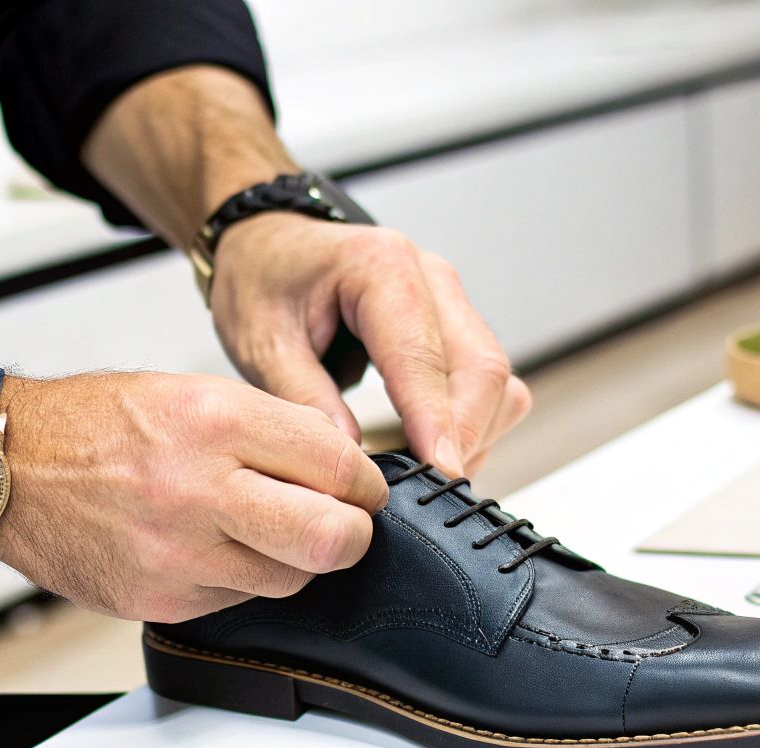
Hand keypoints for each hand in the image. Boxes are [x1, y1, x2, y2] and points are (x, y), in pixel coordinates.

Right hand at [0, 372, 387, 621]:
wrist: (5, 471)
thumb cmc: (89, 426)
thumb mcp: (186, 391)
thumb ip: (268, 426)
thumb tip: (338, 463)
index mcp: (214, 421)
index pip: (338, 463)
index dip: (364, 480)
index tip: (359, 485)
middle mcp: (200, 489)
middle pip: (332, 537)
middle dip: (353, 534)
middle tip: (343, 523)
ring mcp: (180, 553)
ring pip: (291, 579)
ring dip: (294, 559)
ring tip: (262, 530)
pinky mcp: (163, 599)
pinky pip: (238, 599)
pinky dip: (239, 577)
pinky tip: (209, 546)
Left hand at [209, 214, 529, 476]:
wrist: (269, 245)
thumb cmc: (263, 278)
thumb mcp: (264, 342)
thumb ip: (306, 399)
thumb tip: (350, 460)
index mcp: (380, 267)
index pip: (426, 357)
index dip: (438, 423)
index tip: (441, 473)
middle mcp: (430, 279)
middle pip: (482, 369)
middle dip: (463, 437)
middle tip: (426, 489)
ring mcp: (449, 301)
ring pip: (496, 380)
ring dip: (472, 433)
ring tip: (420, 473)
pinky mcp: (454, 325)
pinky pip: (486, 383)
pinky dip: (469, 423)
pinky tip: (425, 448)